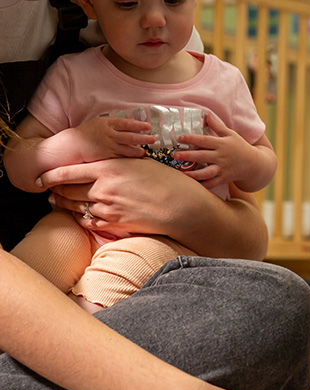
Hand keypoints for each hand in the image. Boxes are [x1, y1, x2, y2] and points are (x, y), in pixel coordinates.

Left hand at [40, 157, 267, 257]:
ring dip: (65, 206)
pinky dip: (83, 219)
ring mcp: (108, 208)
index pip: (68, 171)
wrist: (184, 209)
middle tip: (49, 191)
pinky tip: (82, 217)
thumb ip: (120, 161)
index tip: (41, 177)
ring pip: (76, 208)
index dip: (50, 175)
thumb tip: (110, 159)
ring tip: (59, 204)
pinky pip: (90, 223)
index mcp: (108, 168)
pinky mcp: (116, 224)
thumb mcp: (143, 163)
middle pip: (67, 191)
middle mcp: (103, 189)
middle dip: (55, 191)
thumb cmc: (168, 182)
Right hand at [73, 116, 154, 161]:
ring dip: (138, 150)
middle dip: (144, 138)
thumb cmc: (85, 133)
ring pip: (128, 148)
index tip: (148, 126)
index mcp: (107, 123)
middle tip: (153, 139)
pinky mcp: (107, 156)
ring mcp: (108, 145)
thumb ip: (112, 125)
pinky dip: (129, 157)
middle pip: (131, 136)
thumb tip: (128, 125)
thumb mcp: (98, 124)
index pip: (126, 123)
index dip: (138, 125)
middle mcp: (109, 134)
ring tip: (145, 151)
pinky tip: (135, 158)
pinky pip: (121, 157)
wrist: (72, 145)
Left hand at [175, 114, 274, 191]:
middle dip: (188, 155)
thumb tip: (207, 115)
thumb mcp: (231, 134)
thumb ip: (218, 126)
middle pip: (202, 156)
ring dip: (194, 173)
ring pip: (207, 172)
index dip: (192, 139)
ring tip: (183, 173)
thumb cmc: (241, 147)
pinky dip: (203, 185)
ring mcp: (223, 169)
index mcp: (221, 144)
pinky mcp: (224, 178)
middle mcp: (221, 156)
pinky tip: (193, 185)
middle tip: (176, 155)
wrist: (254, 164)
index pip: (204, 140)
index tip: (180, 138)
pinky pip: (212, 183)